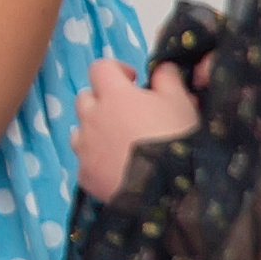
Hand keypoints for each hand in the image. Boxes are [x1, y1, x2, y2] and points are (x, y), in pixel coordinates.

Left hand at [73, 58, 197, 201]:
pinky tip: (117, 170)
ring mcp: (84, 147)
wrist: (171, 192)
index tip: (133, 82)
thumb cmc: (177, 140)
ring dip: (95, 131)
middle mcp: (91, 117)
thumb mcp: (181, 102)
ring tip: (121, 144)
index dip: (116, 71)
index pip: (100, 67)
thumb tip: (160, 68)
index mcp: (113, 95)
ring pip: (80, 130)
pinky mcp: (85, 175)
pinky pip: (84, 161)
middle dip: (103, 101)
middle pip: (85, 98)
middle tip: (128, 115)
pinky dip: (96, 162)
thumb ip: (167, 78)